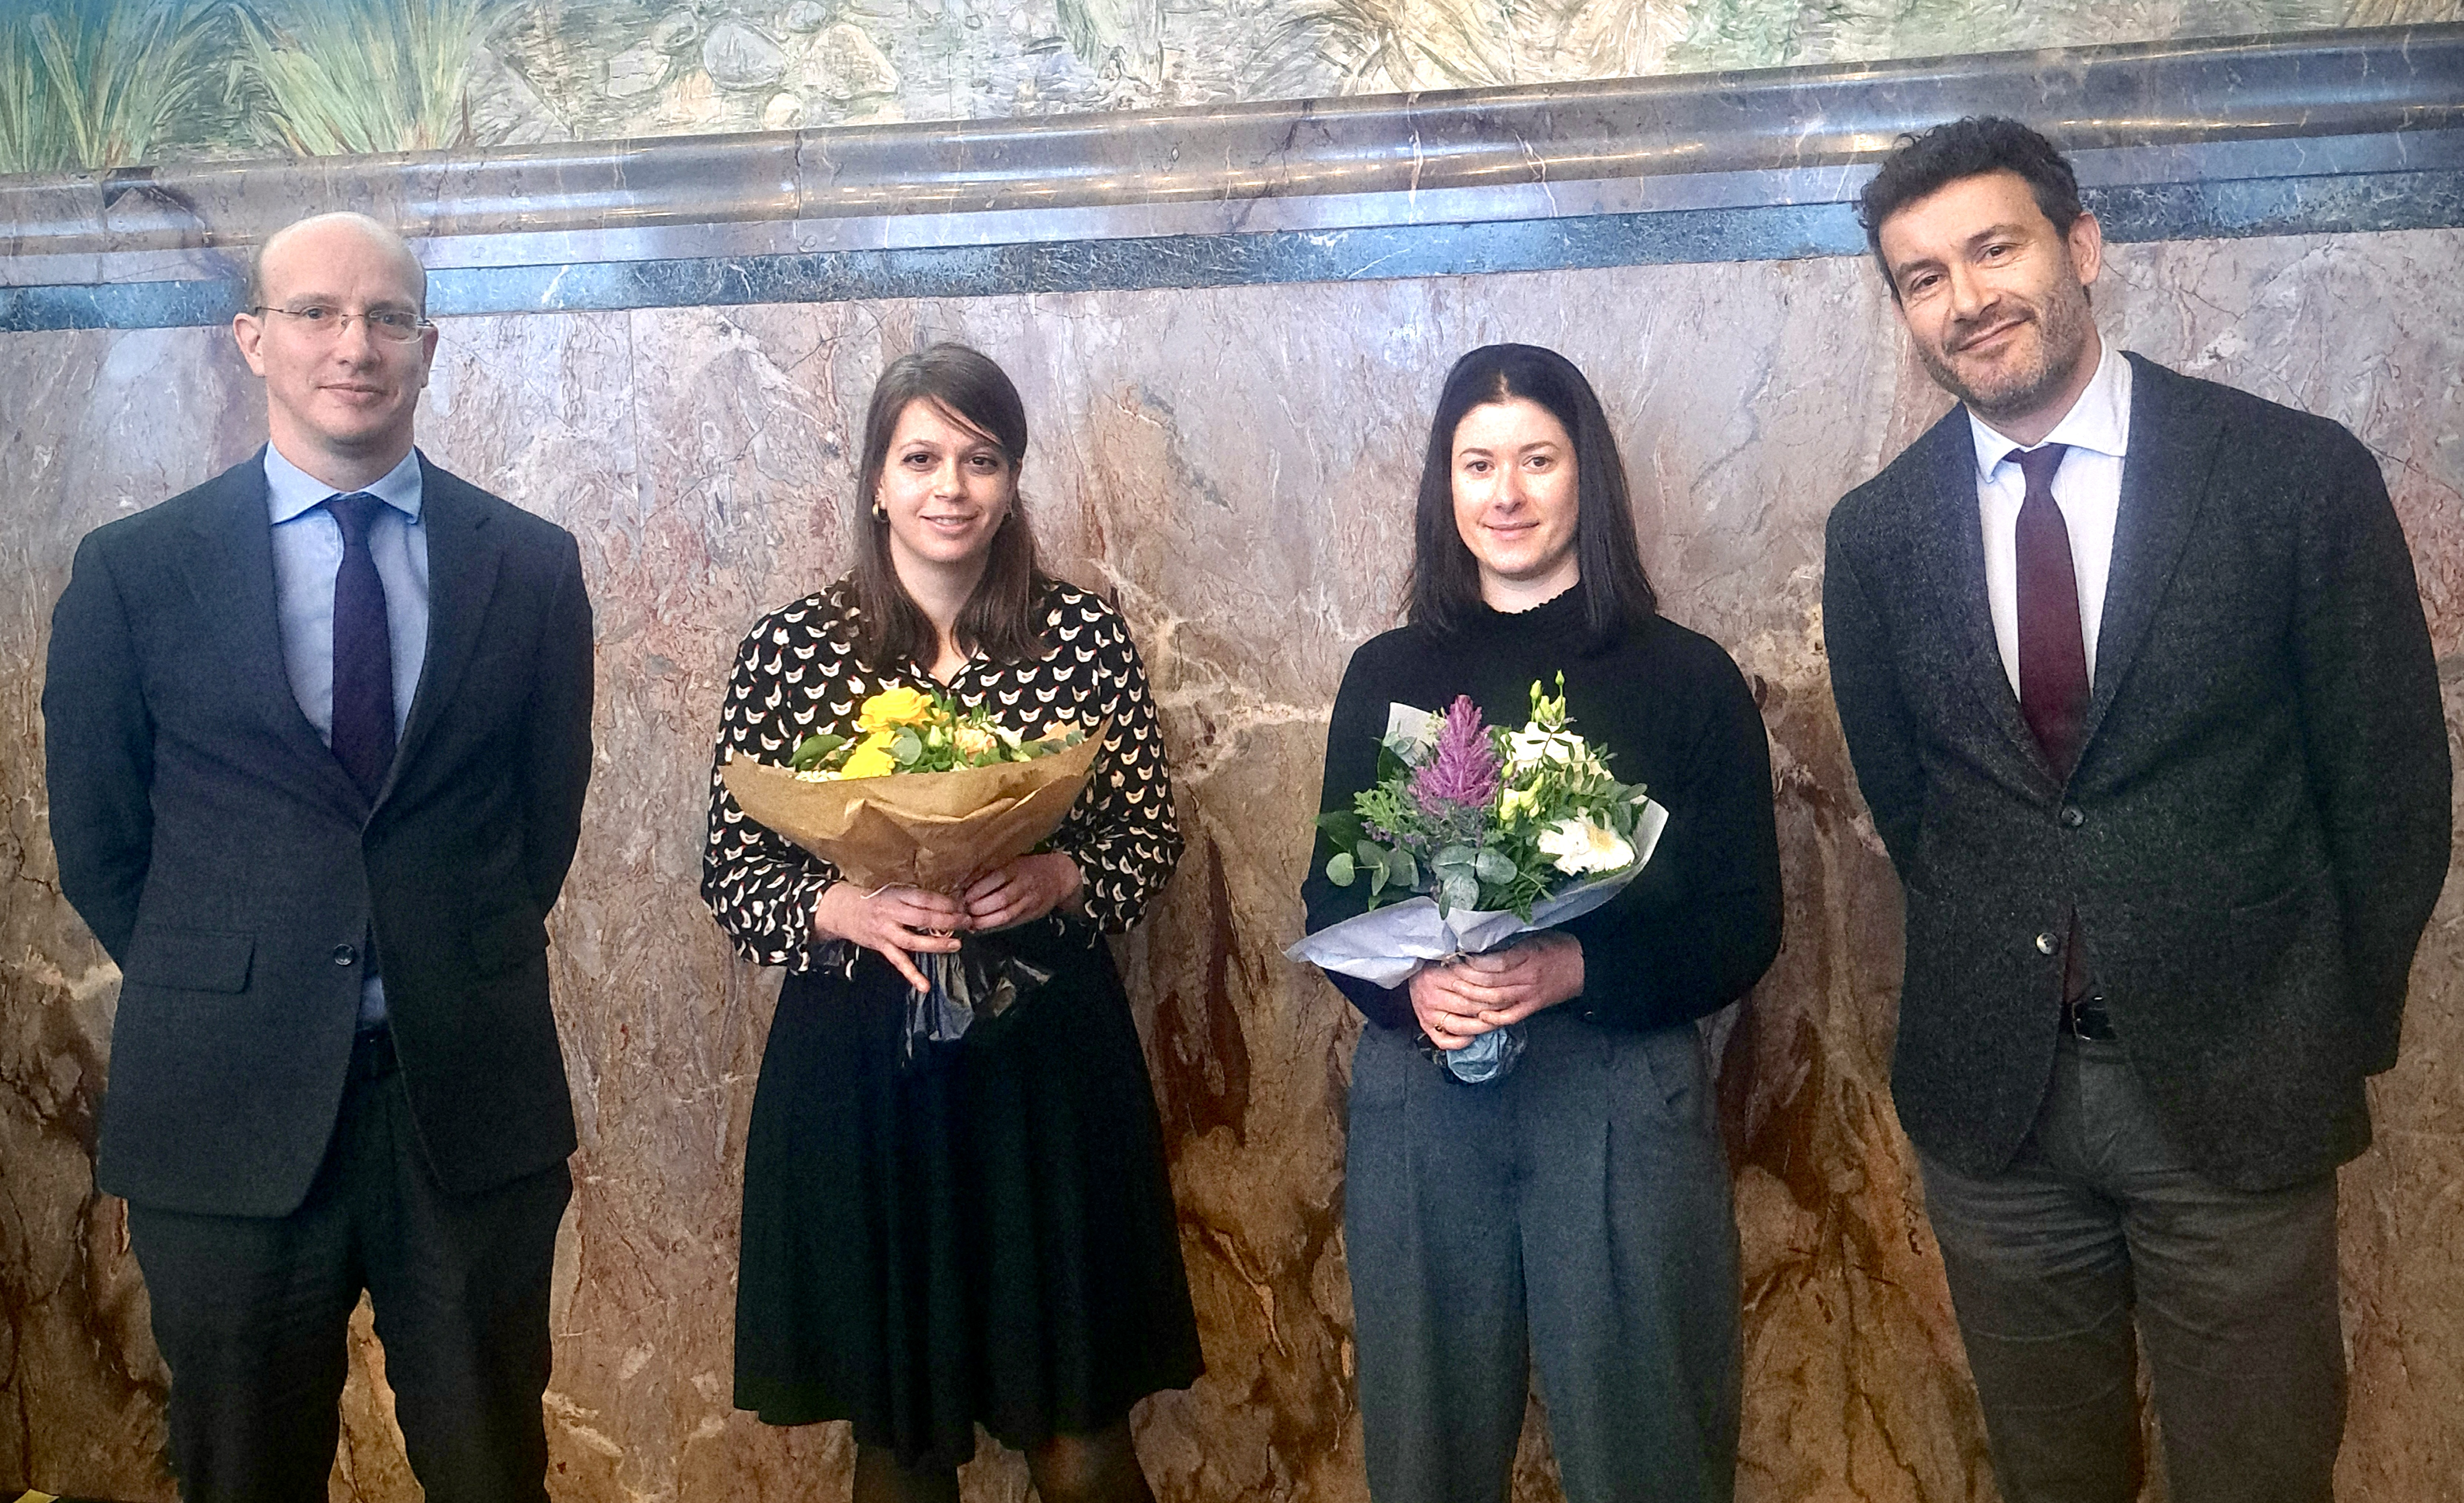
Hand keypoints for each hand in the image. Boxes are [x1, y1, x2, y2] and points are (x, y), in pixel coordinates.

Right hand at [813, 882, 963, 991]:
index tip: (963, 906)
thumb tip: (949, 903)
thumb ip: (917, 898)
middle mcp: (891, 913)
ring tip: (955, 945)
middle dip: (947, 921)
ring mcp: (885, 932)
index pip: (925, 899)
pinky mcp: (881, 947)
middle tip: (966, 922)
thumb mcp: (895, 890)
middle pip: (922, 918)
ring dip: (935, 945)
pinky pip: (899, 962)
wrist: (843, 909)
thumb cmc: (875, 898)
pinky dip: (912, 974)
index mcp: (896, 895)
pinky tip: (924, 985)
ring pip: (912, 941)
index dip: (946, 903)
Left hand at [963, 853, 1083, 932]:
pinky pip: (1011, 923)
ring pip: (1006, 914)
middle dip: (978, 907)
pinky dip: (994, 926)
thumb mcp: (1013, 861)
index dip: (977, 889)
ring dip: (984, 921)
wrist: (1059, 877)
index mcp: (1018, 867)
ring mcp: (1029, 900)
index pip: (995, 878)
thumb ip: (993, 871)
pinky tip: (981, 927)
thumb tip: (965, 882)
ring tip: (970, 921)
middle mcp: (1024, 884)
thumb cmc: (1030, 866)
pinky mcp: (1031, 913)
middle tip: (962, 911)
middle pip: (1000, 898)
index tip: (962, 895)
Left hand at [1407, 932, 1584, 1048]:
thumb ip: (1510, 943)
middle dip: (1466, 979)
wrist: (1585, 966)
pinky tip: (1479, 1015)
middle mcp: (1527, 978)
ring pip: (1496, 1000)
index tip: (1457, 955)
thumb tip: (1482, 944)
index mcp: (1527, 956)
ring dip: (1473, 997)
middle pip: (1490, 982)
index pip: (1495, 962)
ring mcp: (1529, 995)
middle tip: (1447, 973)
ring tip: (1455, 989)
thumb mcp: (1535, 936)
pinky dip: (1494, 1018)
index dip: (1473, 961)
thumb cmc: (1559, 947)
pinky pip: (1511, 1016)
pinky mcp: (1533, 1007)